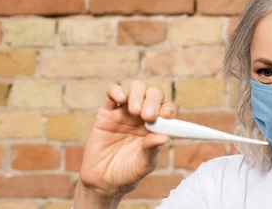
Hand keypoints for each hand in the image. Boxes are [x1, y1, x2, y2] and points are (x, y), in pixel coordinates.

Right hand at [79, 81, 175, 198]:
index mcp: (156, 126)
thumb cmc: (128, 173)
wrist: (103, 182)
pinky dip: (116, 90)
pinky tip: (121, 98)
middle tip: (148, 116)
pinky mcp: (106, 113)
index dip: (168, 109)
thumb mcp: (144, 164)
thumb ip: (152, 149)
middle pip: (153, 95)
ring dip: (138, 95)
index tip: (166, 115)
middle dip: (153, 100)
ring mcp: (124, 113)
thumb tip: (165, 137)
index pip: (166, 109)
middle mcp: (142, 116)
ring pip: (135, 89)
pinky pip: (111, 93)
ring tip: (135, 111)